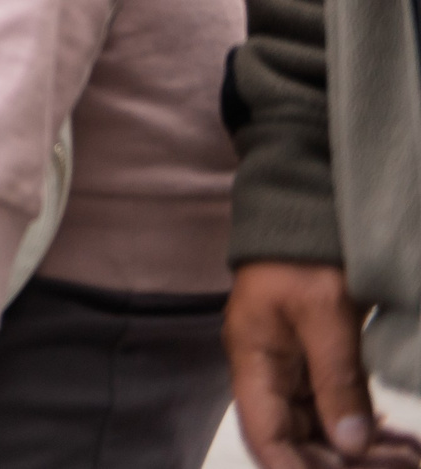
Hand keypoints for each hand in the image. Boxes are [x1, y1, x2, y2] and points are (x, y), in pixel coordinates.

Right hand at [228, 262, 420, 466]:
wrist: (303, 216)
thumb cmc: (302, 255)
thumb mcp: (324, 312)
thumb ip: (337, 378)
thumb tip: (350, 444)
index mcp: (253, 363)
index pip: (265, 438)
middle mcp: (267, 375)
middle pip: (295, 442)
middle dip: (341, 465)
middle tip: (399, 466)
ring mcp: (291, 371)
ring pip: (319, 432)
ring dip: (358, 453)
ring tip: (407, 458)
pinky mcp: (315, 365)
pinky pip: (335, 412)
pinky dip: (366, 431)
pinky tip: (398, 441)